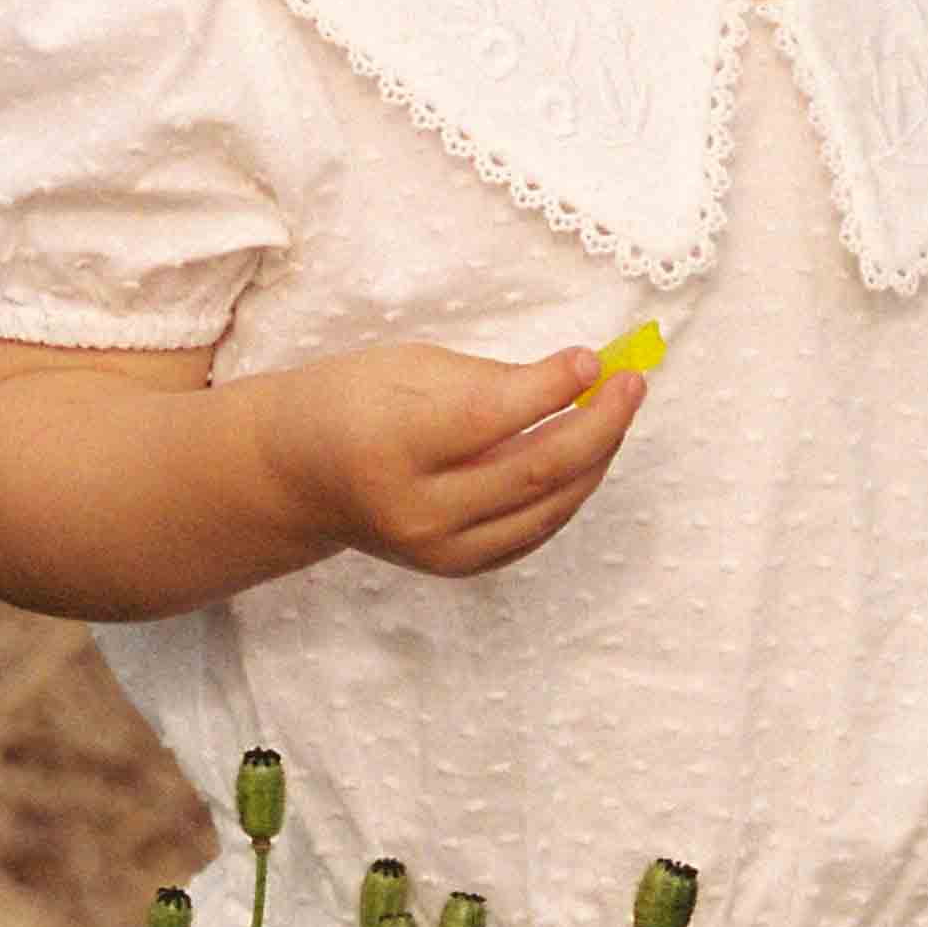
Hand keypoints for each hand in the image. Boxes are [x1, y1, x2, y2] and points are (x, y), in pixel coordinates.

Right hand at [251, 340, 647, 580]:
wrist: (296, 477)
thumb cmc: (352, 402)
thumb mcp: (407, 365)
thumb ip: (492, 378)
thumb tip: (578, 378)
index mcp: (393, 443)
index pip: (496, 415)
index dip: (555, 386)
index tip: (592, 358)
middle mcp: (419, 508)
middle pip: (536, 470)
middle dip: (599, 424)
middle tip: (630, 382)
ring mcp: (440, 548)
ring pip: (548, 507)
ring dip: (595, 458)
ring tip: (616, 412)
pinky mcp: (457, 568)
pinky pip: (534, 532)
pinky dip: (569, 493)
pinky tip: (587, 455)